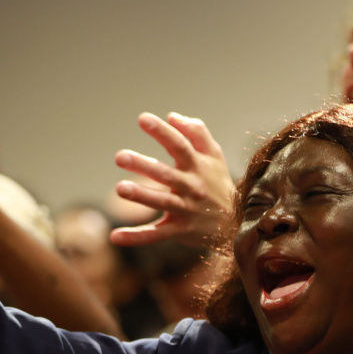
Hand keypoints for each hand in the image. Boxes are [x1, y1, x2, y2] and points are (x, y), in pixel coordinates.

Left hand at [112, 112, 234, 247]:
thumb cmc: (218, 183)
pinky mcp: (180, 230)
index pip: (179, 145)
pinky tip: (115, 236)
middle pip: (166, 174)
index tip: (142, 119)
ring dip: (141, 196)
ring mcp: (186, 210)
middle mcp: (191, 186)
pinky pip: (156, 235)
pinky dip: (136, 237)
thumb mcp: (214, 156)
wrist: (237, 224)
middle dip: (143, 165)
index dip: (162, 132)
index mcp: (197, 165)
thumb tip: (172, 116)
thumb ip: (196, 133)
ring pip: (162, 202)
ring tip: (119, 188)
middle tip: (120, 157)